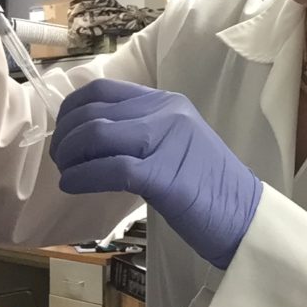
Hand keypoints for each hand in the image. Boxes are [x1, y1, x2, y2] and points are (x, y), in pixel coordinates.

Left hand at [50, 79, 262, 269]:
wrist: (244, 216)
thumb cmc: (207, 187)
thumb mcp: (175, 144)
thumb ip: (140, 131)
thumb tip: (88, 136)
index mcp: (167, 102)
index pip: (103, 89)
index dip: (72, 109)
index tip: (64, 132)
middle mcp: (166, 114)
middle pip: (94, 113)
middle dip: (66, 137)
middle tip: (62, 160)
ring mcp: (167, 142)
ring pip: (97, 136)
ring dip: (70, 157)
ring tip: (67, 174)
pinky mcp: (164, 176)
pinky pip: (110, 169)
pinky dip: (82, 178)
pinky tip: (73, 186)